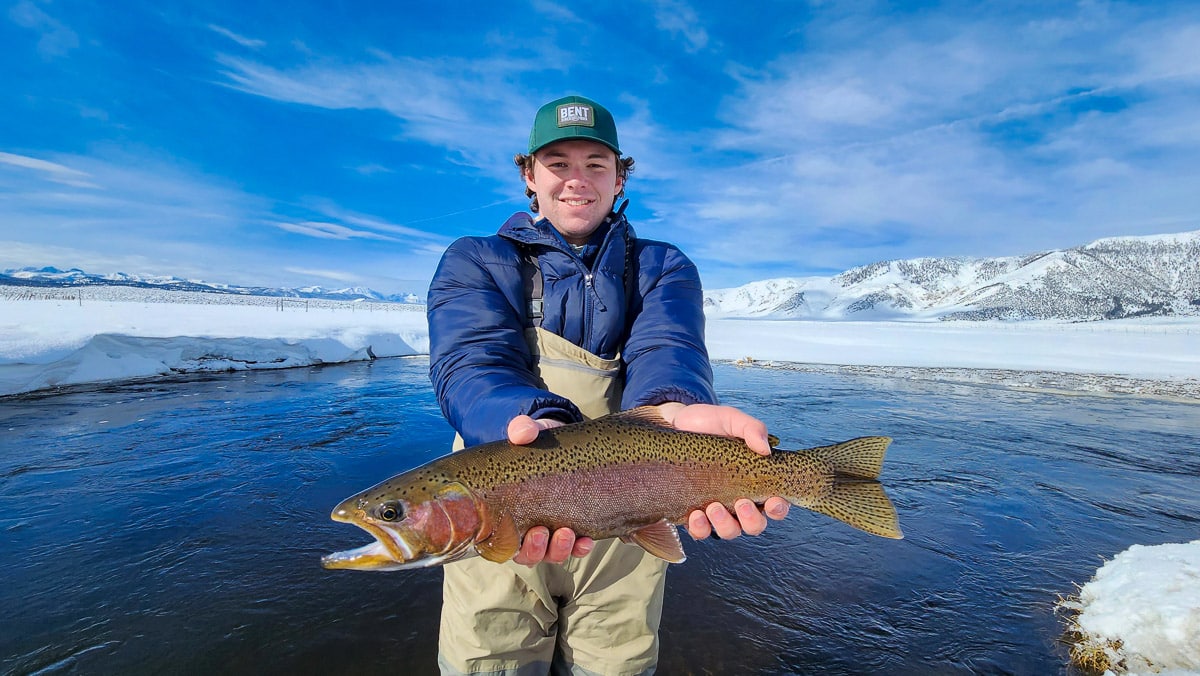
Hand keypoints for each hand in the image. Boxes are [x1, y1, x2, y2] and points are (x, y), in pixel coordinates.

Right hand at [506, 415, 594, 564]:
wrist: (567, 441)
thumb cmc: (541, 442)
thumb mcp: (532, 432)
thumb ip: (523, 429)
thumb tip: (520, 434)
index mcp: (510, 510)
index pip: (502, 540)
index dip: (509, 546)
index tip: (518, 535)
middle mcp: (530, 525)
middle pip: (528, 554)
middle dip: (536, 550)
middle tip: (542, 533)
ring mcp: (554, 528)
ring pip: (552, 554)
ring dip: (559, 550)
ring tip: (568, 534)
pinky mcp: (577, 525)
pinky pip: (577, 548)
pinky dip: (581, 548)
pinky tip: (587, 540)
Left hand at [656, 403, 790, 538]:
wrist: (671, 423)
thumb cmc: (708, 423)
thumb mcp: (731, 419)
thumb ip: (752, 428)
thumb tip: (765, 449)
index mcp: (754, 480)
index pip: (775, 504)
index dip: (778, 509)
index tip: (773, 501)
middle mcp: (738, 499)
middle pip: (755, 525)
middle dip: (752, 520)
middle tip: (741, 503)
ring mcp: (716, 508)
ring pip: (730, 532)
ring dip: (725, 525)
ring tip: (714, 507)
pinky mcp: (693, 511)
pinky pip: (700, 532)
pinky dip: (701, 529)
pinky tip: (696, 515)